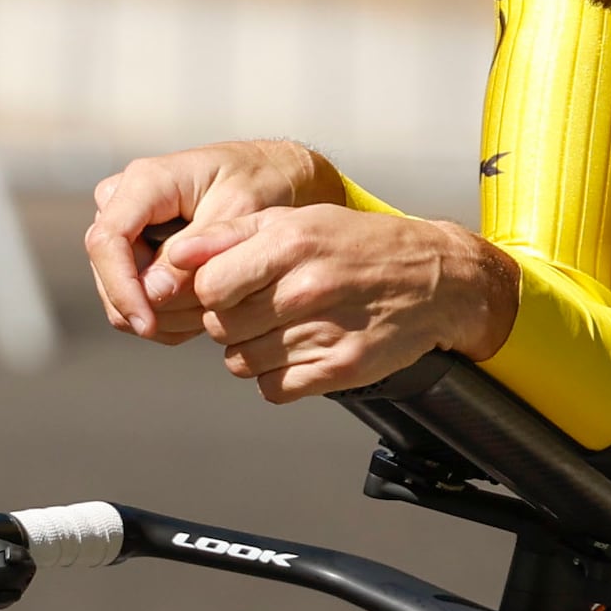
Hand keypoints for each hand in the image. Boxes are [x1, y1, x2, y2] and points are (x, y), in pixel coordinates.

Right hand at [82, 141, 344, 342]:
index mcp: (146, 181)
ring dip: (165, 314)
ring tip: (216, 309)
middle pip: (109, 271)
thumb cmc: (261, 183)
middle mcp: (123, 201)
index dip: (120, 288)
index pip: (107, 240)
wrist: (272, 176)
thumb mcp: (238, 214)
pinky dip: (168, 316)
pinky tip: (206, 310)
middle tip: (210, 315)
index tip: (146, 326)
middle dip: (153, 306)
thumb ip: (195, 253)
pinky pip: (134, 297)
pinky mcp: (133, 251)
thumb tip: (151, 293)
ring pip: (120, 290)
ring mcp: (125, 227)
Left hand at [167, 201, 517, 401]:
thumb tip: (175, 254)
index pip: (207, 286)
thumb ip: (230, 235)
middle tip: (261, 307)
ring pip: (241, 362)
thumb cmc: (360, 246)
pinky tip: (300, 351)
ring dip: (252, 350)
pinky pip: (273, 389)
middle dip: (231, 320)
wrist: (436, 280)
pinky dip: (278, 377)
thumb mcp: (296, 221)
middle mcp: (306, 289)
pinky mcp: (339, 370)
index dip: (210, 291)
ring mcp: (323, 333)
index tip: (229, 287)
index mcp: (290, 244)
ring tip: (285, 327)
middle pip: (221, 327)